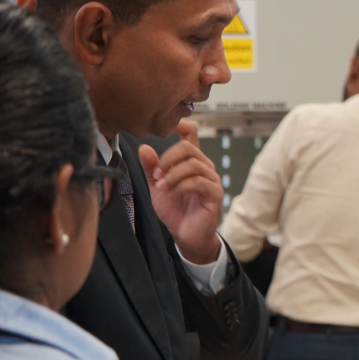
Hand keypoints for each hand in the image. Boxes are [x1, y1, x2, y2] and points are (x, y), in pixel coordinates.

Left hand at [138, 120, 221, 263]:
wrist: (185, 234)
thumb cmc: (175, 209)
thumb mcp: (157, 186)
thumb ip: (152, 168)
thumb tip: (144, 148)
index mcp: (190, 161)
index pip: (191, 134)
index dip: (182, 124)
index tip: (168, 126)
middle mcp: (204, 167)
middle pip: (188, 148)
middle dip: (168, 159)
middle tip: (156, 174)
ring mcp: (212, 180)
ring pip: (193, 164)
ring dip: (173, 175)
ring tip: (162, 187)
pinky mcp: (215, 194)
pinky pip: (198, 182)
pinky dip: (181, 186)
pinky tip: (172, 193)